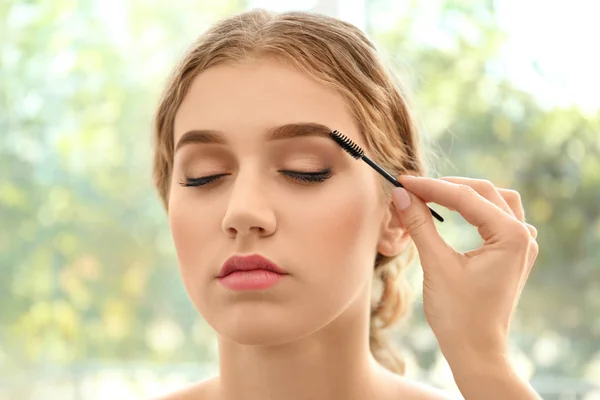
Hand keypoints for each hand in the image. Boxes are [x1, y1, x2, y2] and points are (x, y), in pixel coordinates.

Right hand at [391, 176, 538, 362]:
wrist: (476, 351)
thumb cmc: (458, 315)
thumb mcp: (436, 264)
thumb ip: (420, 224)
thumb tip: (401, 195)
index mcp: (510, 236)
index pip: (465, 197)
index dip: (431, 187)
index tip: (403, 182)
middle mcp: (522, 236)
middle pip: (484, 192)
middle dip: (446, 187)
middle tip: (413, 188)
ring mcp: (521, 245)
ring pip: (496, 200)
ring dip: (466, 194)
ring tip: (435, 195)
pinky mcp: (513, 254)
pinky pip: (500, 217)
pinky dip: (478, 209)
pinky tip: (460, 213)